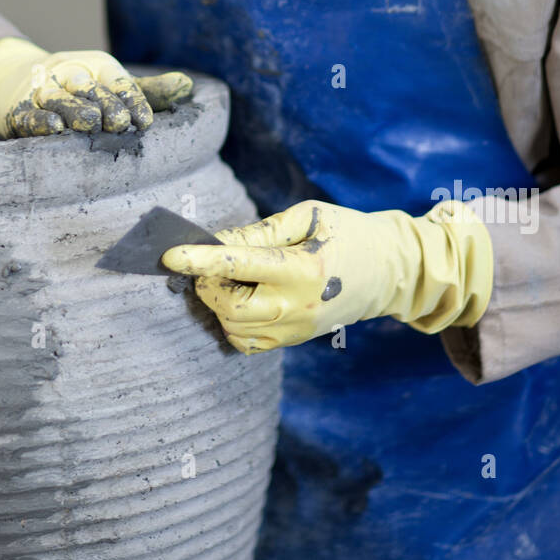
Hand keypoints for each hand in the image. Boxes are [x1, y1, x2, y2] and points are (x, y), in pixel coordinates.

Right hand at [0, 37, 192, 137]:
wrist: (18, 82)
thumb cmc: (81, 90)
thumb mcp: (115, 87)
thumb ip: (150, 92)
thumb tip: (188, 87)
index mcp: (97, 67)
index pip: (117, 81)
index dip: (132, 99)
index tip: (145, 122)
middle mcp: (70, 74)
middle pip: (88, 88)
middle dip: (104, 104)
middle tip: (119, 122)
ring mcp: (43, 92)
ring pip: (59, 99)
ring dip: (74, 110)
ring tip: (90, 124)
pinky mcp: (20, 111)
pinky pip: (30, 115)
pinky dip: (40, 121)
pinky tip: (53, 129)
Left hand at [161, 198, 492, 353]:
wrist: (391, 271)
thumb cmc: (349, 232)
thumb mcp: (309, 216)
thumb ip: (261, 229)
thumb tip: (217, 240)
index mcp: (302, 269)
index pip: (239, 264)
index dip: (199, 259)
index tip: (168, 254)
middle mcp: (297, 306)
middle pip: (228, 305)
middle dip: (207, 282)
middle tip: (211, 261)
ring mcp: (295, 330)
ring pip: (232, 327)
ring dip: (218, 301)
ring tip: (230, 277)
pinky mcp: (293, 341)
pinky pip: (246, 342)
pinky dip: (232, 322)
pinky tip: (242, 298)